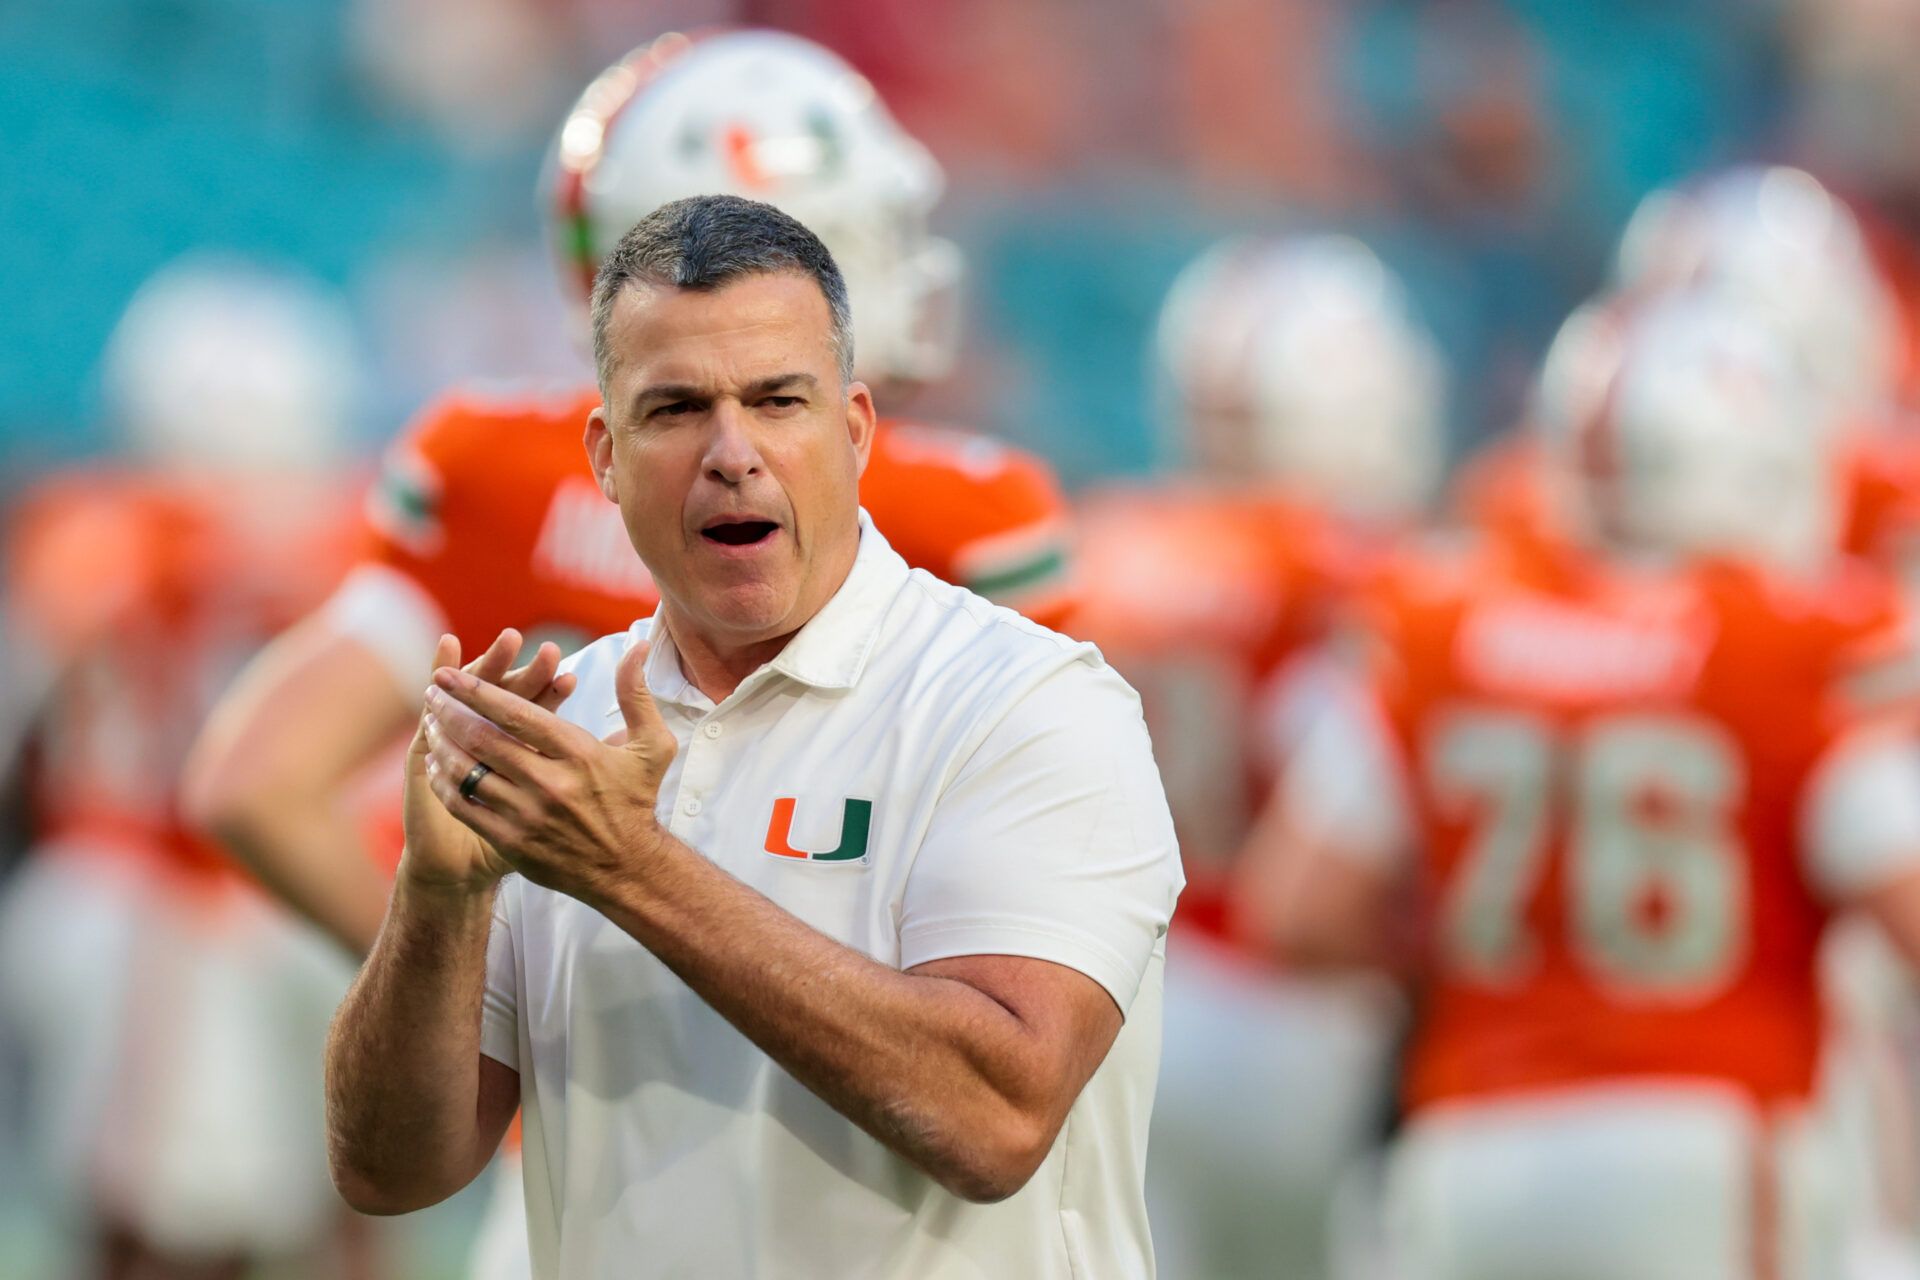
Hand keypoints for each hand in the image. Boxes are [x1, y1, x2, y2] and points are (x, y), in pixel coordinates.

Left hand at [420, 639, 676, 906]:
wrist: (628, 869)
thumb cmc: (637, 801)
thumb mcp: (652, 746)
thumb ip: (637, 694)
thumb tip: (638, 646)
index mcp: (579, 754)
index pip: (516, 714)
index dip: (475, 690)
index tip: (447, 673)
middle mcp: (550, 784)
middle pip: (483, 740)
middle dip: (450, 712)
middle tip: (432, 693)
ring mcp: (528, 816)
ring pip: (468, 773)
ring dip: (442, 745)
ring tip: (431, 724)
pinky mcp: (512, 842)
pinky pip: (464, 807)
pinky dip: (444, 784)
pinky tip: (436, 766)